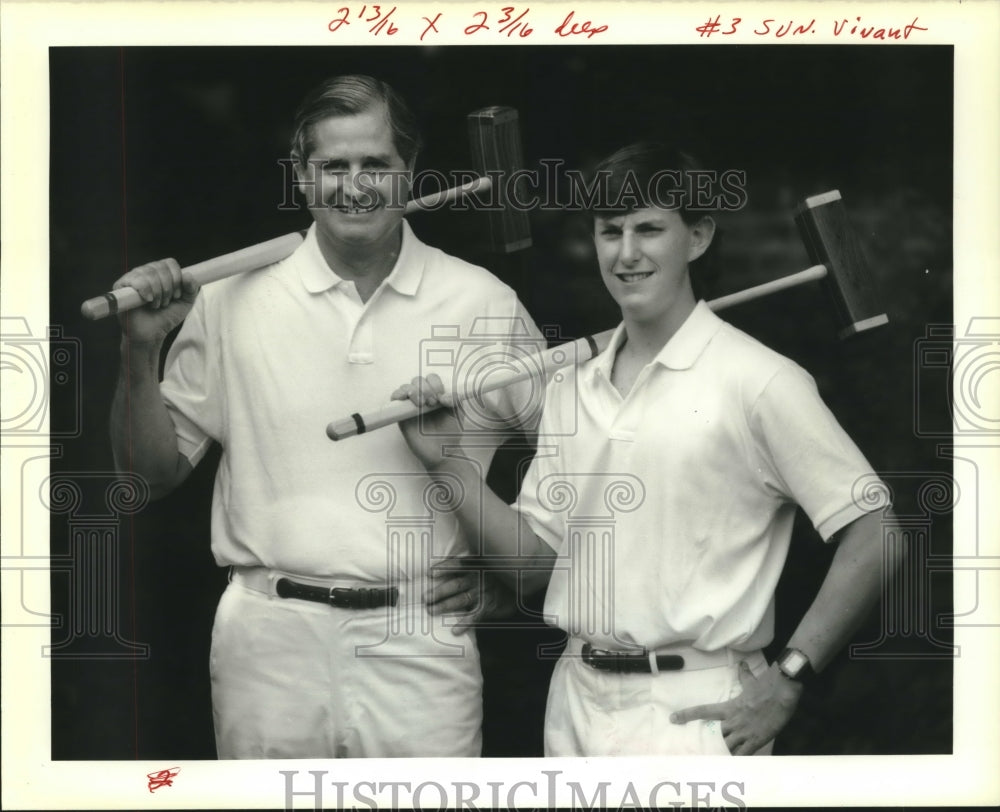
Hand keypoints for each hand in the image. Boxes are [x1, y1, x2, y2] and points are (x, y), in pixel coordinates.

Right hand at [113, 259, 199, 343]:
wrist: (151, 334)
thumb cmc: (166, 317)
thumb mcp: (185, 303)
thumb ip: (191, 289)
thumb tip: (188, 275)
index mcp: (161, 273)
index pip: (170, 263)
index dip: (176, 278)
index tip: (177, 295)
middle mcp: (146, 272)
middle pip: (160, 267)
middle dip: (167, 287)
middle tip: (165, 303)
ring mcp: (133, 277)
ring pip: (149, 272)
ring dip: (157, 292)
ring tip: (156, 305)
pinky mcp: (121, 285)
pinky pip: (136, 279)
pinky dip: (146, 290)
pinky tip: (148, 300)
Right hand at [391, 374, 460, 467]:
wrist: (442, 452)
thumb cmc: (450, 433)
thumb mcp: (459, 414)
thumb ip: (455, 400)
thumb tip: (444, 396)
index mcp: (437, 394)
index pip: (432, 379)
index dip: (436, 384)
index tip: (441, 398)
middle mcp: (423, 397)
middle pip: (418, 380)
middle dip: (426, 388)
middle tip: (432, 403)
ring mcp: (411, 405)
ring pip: (406, 387)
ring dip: (414, 391)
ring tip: (421, 404)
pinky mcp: (401, 414)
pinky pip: (395, 398)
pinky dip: (398, 394)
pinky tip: (405, 399)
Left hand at [423, 558, 511, 634]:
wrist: (518, 584)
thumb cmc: (493, 573)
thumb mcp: (482, 562)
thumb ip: (464, 564)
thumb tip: (436, 570)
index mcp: (476, 565)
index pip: (458, 565)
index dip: (444, 568)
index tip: (430, 573)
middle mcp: (480, 578)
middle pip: (456, 584)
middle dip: (439, 591)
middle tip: (425, 598)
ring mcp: (485, 592)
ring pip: (462, 600)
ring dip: (445, 606)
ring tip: (431, 611)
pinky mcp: (490, 606)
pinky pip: (476, 616)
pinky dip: (465, 623)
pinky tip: (454, 631)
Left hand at [670, 661, 802, 754]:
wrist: (781, 694)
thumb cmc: (766, 687)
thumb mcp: (751, 681)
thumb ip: (743, 675)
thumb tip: (742, 664)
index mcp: (729, 707)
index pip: (703, 711)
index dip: (687, 715)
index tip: (673, 719)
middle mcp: (733, 721)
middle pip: (714, 734)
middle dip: (707, 742)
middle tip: (696, 750)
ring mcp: (744, 732)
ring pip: (727, 746)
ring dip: (721, 752)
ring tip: (713, 761)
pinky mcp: (756, 740)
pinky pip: (743, 754)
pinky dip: (737, 759)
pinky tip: (732, 765)